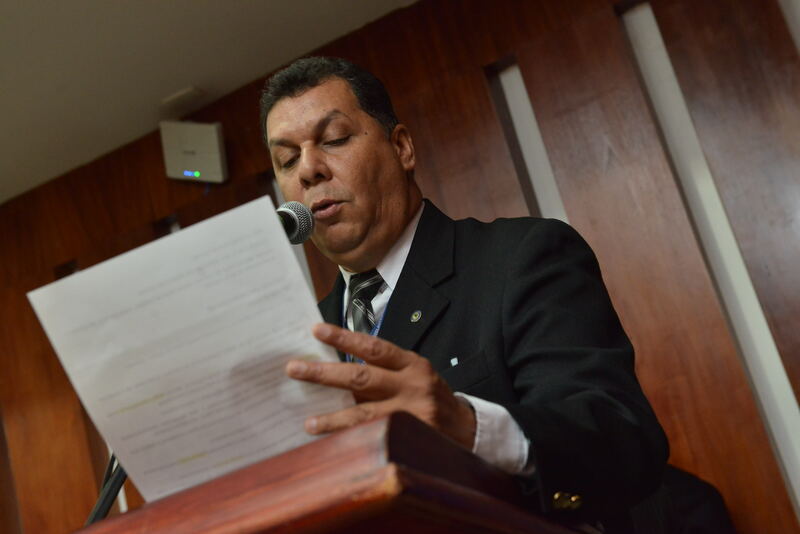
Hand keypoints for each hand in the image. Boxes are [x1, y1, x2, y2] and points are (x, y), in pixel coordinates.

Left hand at [285, 323, 476, 448]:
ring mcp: (411, 414)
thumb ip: (382, 371)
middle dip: (325, 374)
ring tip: (309, 423)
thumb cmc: (430, 396)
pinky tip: (332, 443)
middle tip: (294, 369)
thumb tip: (334, 370)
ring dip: (334, 418)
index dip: (344, 338)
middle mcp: (412, 386)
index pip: (373, 347)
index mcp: (412, 364)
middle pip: (362, 378)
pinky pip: (374, 437)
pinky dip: (351, 440)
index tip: (316, 330)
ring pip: (366, 414)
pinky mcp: (411, 438)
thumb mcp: (413, 375)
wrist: (467, 429)